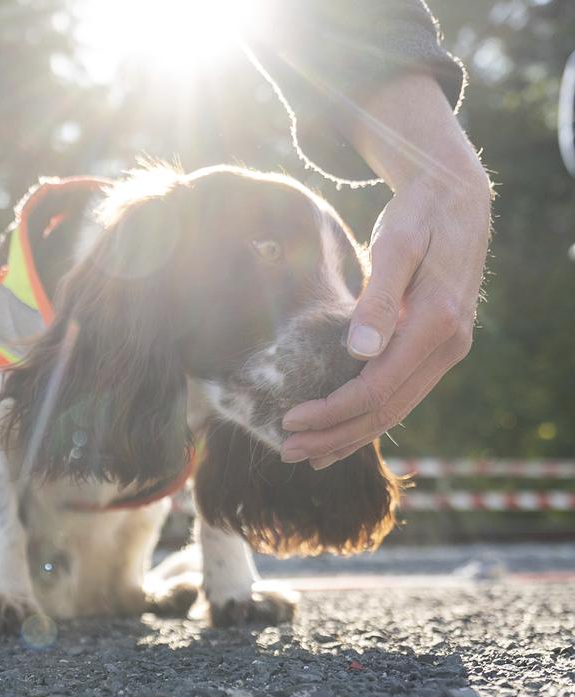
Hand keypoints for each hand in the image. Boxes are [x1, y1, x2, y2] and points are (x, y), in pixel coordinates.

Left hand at [280, 74, 492, 468]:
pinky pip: (402, 395)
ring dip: (350, 435)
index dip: (331, 411)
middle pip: (386, 410)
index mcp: (437, 323)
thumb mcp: (395, 245)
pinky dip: (368, 418)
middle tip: (286, 451)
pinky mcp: (436, 348)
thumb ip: (378, 299)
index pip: (377, 389)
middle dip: (335, 434)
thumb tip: (360, 353)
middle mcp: (449, 345)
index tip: (287, 420)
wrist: (455, 197)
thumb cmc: (417, 215)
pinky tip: (339, 435)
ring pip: (396, 410)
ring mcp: (447, 350)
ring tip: (306, 455)